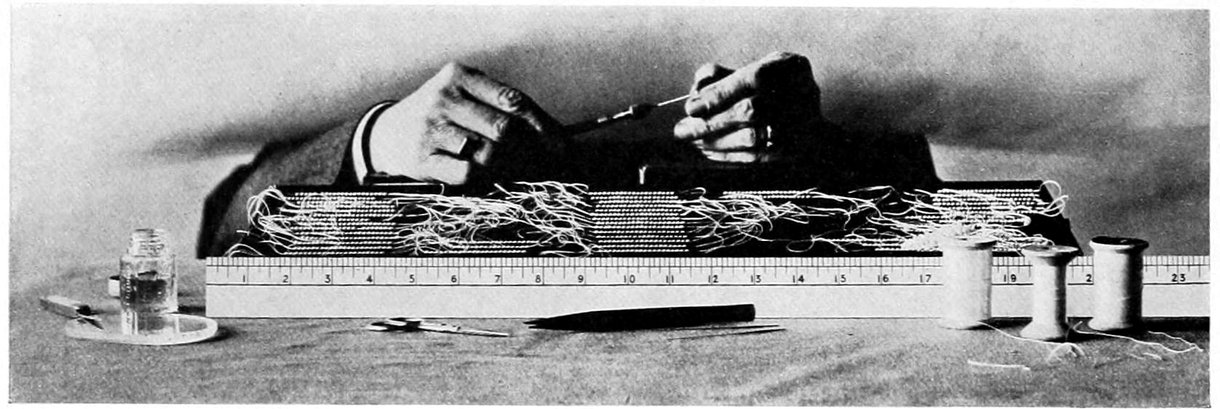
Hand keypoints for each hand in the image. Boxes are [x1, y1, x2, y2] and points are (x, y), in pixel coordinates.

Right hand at [367, 62, 564, 184]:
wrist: (386, 135)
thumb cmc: (441, 117)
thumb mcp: (464, 98)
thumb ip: (501, 110)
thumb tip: (553, 139)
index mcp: (460, 76)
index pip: (513, 101)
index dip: (543, 127)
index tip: (562, 148)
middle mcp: (444, 97)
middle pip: (504, 129)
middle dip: (529, 152)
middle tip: (543, 167)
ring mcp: (431, 127)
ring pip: (488, 153)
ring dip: (507, 168)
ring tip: (514, 173)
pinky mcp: (422, 157)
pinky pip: (467, 172)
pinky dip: (483, 178)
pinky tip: (485, 177)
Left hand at [673, 52, 824, 162]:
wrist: (810, 120)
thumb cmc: (773, 88)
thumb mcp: (751, 69)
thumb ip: (722, 75)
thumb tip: (697, 89)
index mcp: (790, 68)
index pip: (753, 78)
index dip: (719, 94)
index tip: (692, 107)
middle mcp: (802, 95)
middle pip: (752, 110)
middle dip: (712, 121)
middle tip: (683, 129)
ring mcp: (802, 126)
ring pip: (753, 137)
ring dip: (716, 141)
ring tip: (692, 140)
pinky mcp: (793, 151)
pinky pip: (757, 157)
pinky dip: (727, 156)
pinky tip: (709, 151)